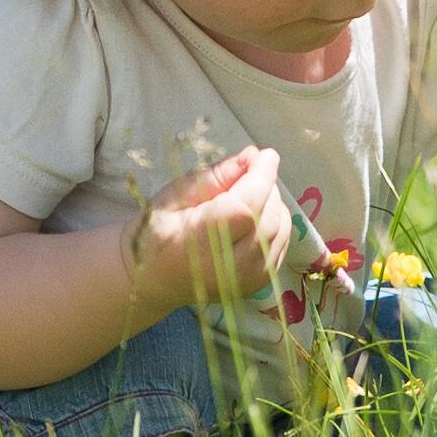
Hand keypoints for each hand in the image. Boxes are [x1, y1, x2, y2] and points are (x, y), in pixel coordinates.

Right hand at [122, 145, 292, 314]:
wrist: (155, 279)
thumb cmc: (157, 232)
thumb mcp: (173, 196)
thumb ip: (213, 177)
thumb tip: (251, 156)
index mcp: (198, 244)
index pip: (245, 208)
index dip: (261, 178)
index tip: (265, 155)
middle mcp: (227, 267)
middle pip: (267, 218)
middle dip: (266, 186)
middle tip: (250, 171)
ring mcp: (246, 278)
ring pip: (280, 229)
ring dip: (273, 203)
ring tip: (252, 192)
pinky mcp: (259, 282)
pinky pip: (281, 243)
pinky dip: (276, 222)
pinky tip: (257, 215)